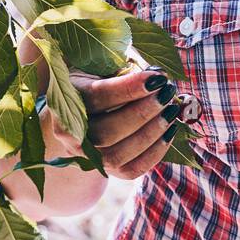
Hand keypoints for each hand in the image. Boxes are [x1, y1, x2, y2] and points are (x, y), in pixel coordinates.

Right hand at [44, 69, 182, 180]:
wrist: (83, 117)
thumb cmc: (96, 84)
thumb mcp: (100, 68)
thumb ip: (121, 69)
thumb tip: (157, 74)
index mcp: (66, 100)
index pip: (97, 97)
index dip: (128, 88)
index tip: (158, 78)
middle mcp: (70, 134)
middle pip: (107, 131)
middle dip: (143, 113)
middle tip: (168, 93)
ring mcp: (87, 157)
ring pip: (119, 154)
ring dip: (152, 132)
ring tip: (172, 110)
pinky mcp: (108, 170)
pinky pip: (133, 169)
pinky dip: (155, 151)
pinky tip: (170, 130)